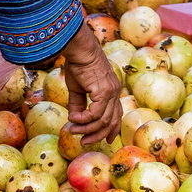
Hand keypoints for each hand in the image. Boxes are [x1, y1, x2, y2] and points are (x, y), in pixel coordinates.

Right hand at [59, 21, 121, 143]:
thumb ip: (79, 105)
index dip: (113, 129)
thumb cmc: (78, 65)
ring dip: (87, 129)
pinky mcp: (104, 91)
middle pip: (111, 122)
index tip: (107, 140)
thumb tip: (75, 121)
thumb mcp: (78, 89)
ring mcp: (111, 92)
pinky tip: (74, 118)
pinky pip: (95, 113)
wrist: (80, 49)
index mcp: (113, 90)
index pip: (117, 114)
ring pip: (103, 120)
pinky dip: (84, 119)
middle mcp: (115, 92)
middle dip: (98, 135)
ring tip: (74, 130)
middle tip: (85, 141)